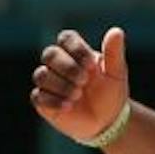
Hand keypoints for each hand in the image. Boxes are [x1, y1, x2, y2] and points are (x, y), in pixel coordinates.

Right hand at [30, 27, 128, 143]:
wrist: (107, 121)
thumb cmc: (111, 93)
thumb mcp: (116, 73)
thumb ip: (114, 52)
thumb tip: (116, 31)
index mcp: (76, 52)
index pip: (66, 38)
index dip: (76, 49)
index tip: (92, 65)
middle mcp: (59, 64)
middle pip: (50, 54)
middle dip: (67, 67)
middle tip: (84, 80)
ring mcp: (49, 82)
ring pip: (41, 75)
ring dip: (60, 85)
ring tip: (78, 95)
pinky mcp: (43, 101)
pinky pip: (38, 96)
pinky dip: (53, 101)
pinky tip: (69, 106)